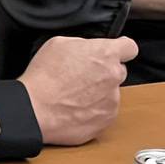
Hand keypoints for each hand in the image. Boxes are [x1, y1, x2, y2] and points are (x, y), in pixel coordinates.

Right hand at [19, 36, 137, 145]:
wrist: (34, 109)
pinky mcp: (105, 120)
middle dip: (104, 72)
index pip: (130, 47)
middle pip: (118, 71)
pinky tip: (75, 108)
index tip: (114, 53)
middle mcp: (113, 77)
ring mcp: (112, 101)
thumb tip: (89, 48)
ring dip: (98, 93)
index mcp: (105, 54)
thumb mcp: (59, 43)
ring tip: (74, 95)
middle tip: (83, 77)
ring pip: (110, 93)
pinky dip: (93, 111)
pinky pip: (104, 112)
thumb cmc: (43, 77)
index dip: (121, 49)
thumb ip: (83, 44)